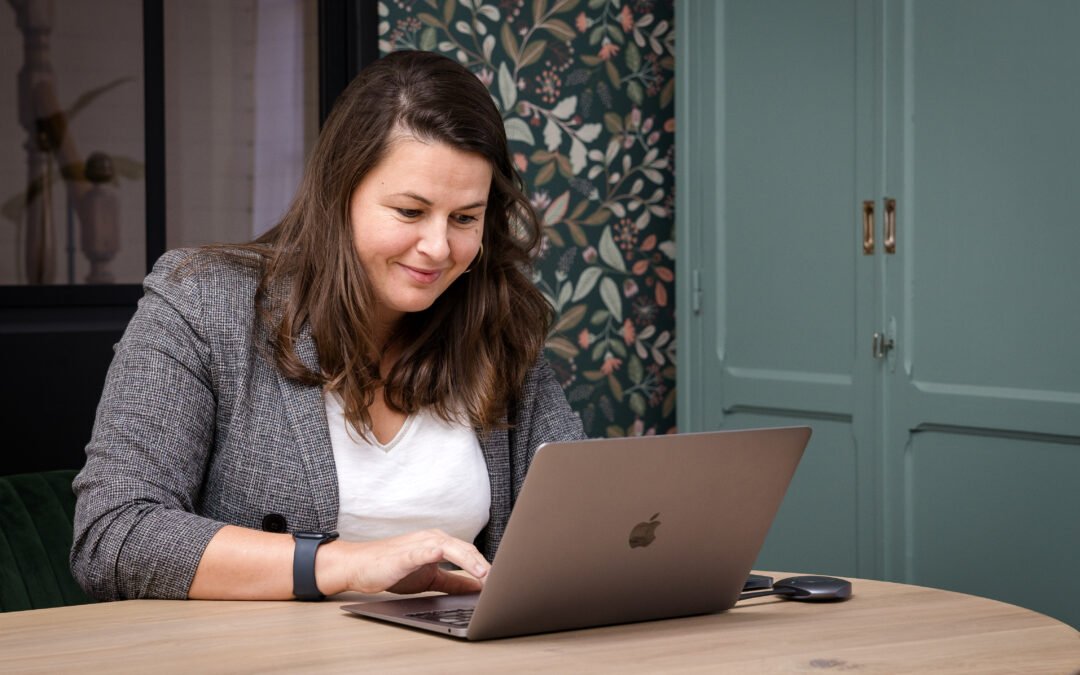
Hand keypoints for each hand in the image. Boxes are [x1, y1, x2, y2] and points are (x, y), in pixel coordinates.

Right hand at [326, 530, 490, 594]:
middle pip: (464, 549)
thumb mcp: (430, 578)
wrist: (361, 565)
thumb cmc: (393, 568)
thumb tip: (477, 587)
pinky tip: (440, 553)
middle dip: (483, 564)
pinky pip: (420, 551)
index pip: (470, 553)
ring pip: (449, 547)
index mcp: (440, 544)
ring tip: (483, 572)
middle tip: (500, 580)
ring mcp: (418, 545)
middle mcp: (432, 539)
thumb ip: (453, 581)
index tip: (503, 580)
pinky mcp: (403, 554)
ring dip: (468, 559)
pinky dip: (432, 552)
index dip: (486, 566)